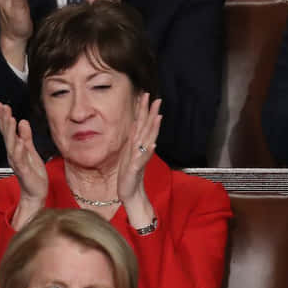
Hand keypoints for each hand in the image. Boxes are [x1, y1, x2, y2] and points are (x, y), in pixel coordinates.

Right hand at [0, 102, 47, 229]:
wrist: (35, 193)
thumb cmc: (33, 174)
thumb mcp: (31, 150)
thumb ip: (26, 136)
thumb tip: (22, 122)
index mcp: (15, 149)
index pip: (8, 130)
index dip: (4, 118)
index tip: (2, 105)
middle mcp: (13, 154)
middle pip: (7, 135)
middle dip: (4, 120)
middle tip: (2, 107)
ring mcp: (17, 162)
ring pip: (11, 145)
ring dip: (10, 132)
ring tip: (11, 119)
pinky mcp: (23, 171)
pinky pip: (20, 159)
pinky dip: (19, 150)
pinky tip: (19, 142)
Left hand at [117, 94, 160, 225]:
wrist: (130, 193)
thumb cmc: (129, 174)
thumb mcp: (129, 153)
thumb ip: (134, 139)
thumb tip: (136, 124)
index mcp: (137, 144)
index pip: (142, 123)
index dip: (143, 109)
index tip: (145, 95)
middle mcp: (141, 149)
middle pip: (147, 128)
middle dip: (151, 113)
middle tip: (156, 99)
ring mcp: (140, 158)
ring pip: (148, 140)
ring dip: (153, 129)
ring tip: (158, 117)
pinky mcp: (136, 169)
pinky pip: (143, 159)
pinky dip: (148, 151)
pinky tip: (153, 144)